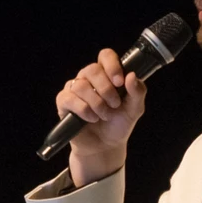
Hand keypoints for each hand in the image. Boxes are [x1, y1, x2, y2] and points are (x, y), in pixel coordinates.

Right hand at [56, 48, 146, 187]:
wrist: (104, 146)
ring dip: (96, 102)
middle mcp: (89, 78)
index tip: (119, 82)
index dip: (112, 65)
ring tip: (104, 115)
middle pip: (92, 69)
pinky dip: (83, 109)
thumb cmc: (118, 124)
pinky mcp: (64, 103)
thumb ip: (137, 92)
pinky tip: (91, 118)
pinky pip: (69, 98)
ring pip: (81, 85)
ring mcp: (74, 89)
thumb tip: (131, 76)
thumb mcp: (134, 109)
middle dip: (106, 89)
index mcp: (106, 74)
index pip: (105, 56)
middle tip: (115, 105)